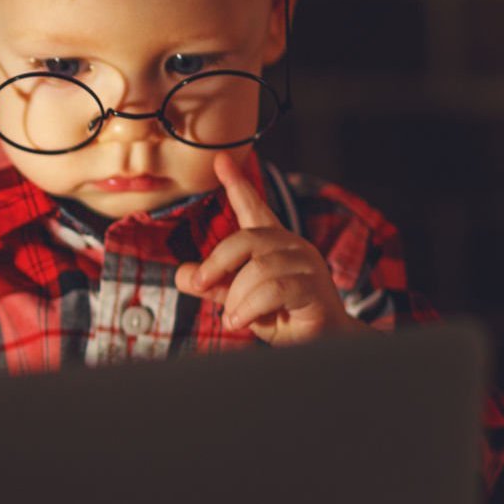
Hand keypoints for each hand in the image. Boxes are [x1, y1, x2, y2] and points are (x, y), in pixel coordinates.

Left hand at [172, 153, 359, 345]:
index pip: (254, 208)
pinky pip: (273, 290)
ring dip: (237, 298)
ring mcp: (306, 264)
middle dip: (217, 263)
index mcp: (273, 244)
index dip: (237, 184)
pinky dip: (250, 308)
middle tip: (200, 285)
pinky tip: (243, 321)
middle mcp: (292, 246)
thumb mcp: (239, 300)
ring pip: (258, 270)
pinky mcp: (315, 286)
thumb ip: (213, 285)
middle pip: (245, 239)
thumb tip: (181, 274)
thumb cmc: (283, 318)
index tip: (220, 160)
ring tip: (234, 318)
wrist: (322, 344)